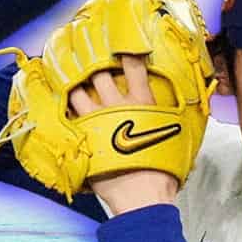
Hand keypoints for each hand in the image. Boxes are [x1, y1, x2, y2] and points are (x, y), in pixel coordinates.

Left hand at [69, 52, 179, 210]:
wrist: (141, 196)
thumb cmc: (163, 171)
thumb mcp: (179, 140)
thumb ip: (175, 120)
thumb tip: (183, 113)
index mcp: (143, 101)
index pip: (133, 64)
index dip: (126, 51)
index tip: (120, 45)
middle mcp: (117, 105)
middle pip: (99, 73)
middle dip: (93, 64)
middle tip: (87, 58)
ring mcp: (96, 120)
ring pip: (77, 90)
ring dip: (73, 84)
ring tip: (69, 80)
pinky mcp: (81, 137)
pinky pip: (66, 115)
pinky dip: (63, 108)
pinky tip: (58, 105)